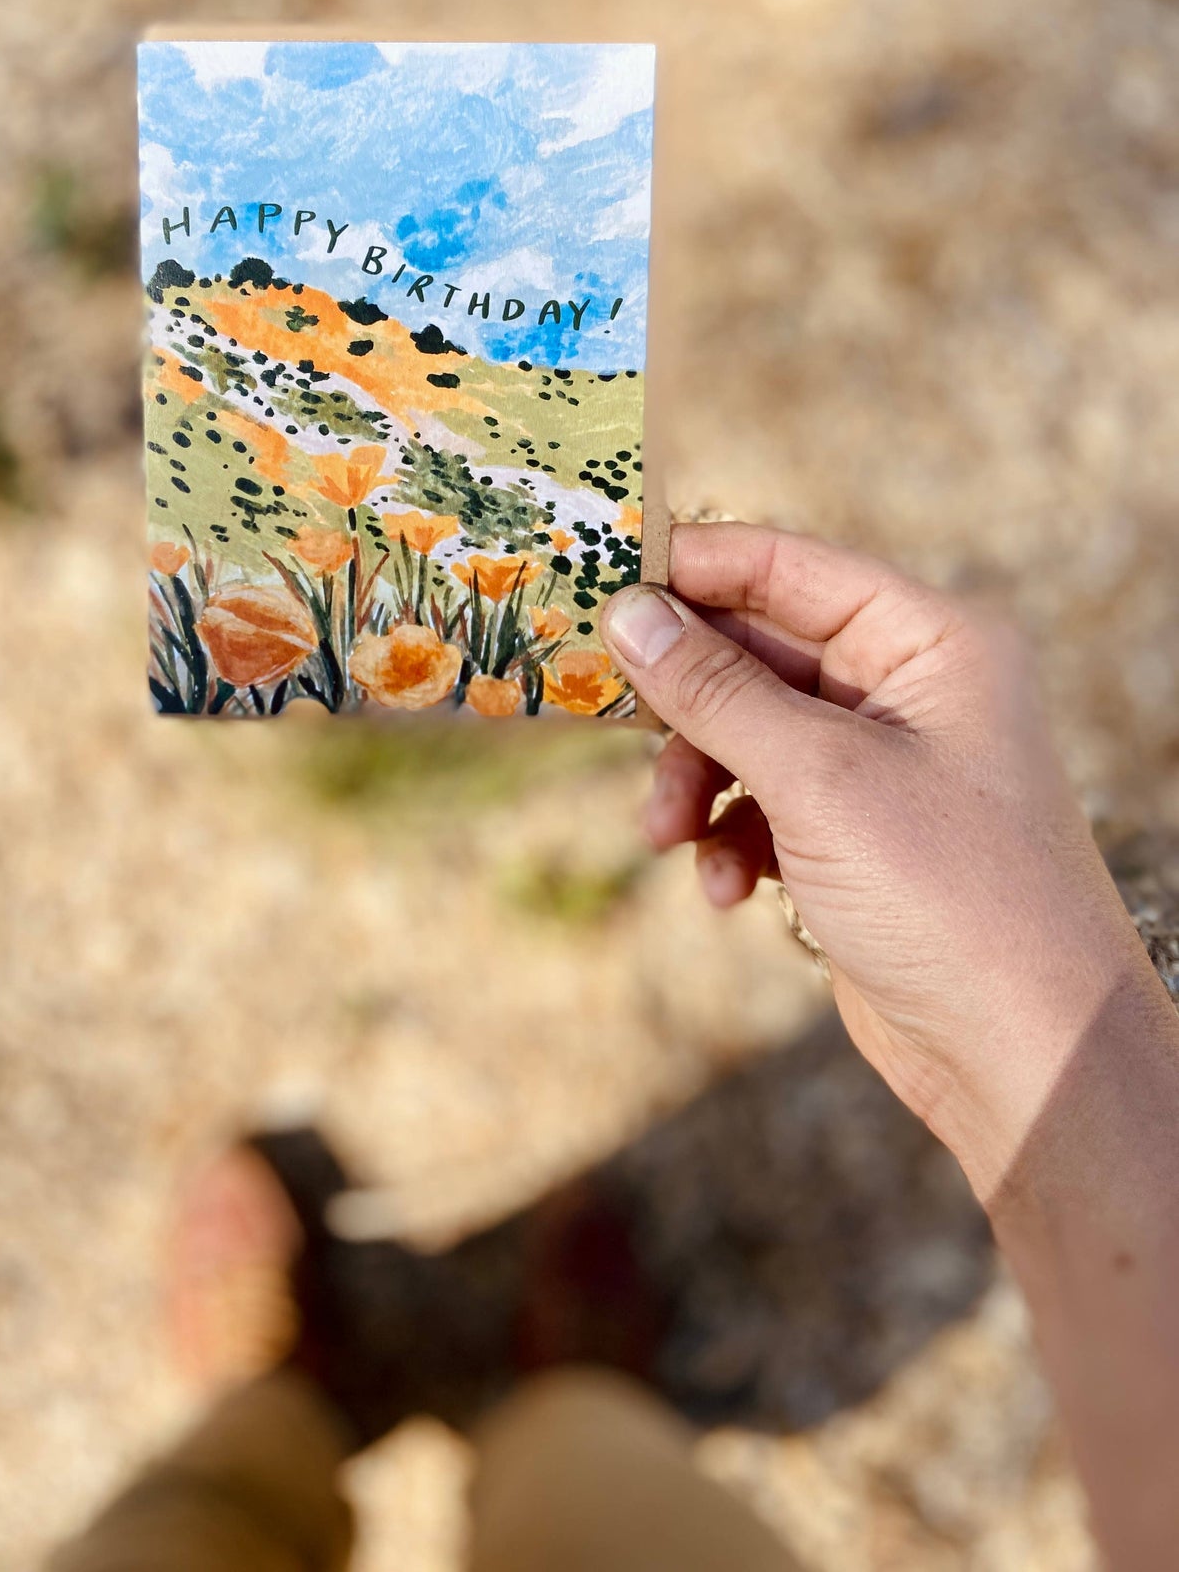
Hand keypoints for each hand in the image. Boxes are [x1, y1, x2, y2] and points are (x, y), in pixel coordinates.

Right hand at [600, 523, 1165, 1193]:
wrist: (1023, 1055)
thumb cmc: (948, 894)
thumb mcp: (819, 778)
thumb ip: (715, 690)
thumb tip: (628, 613)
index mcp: (931, 639)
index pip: (788, 568)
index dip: (693, 571)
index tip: (599, 584)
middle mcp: (909, 688)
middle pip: (755, 652)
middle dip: (682, 701)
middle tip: (604, 721)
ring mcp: (882, 764)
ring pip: (745, 732)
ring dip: (694, 779)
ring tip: (666, 836)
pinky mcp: (856, 835)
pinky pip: (761, 801)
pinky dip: (728, 835)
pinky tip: (725, 888)